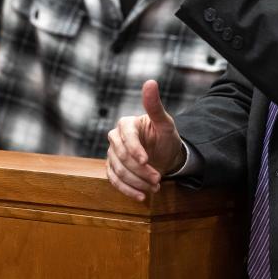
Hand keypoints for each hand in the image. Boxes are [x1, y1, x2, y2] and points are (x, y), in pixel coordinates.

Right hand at [106, 80, 185, 200]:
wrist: (164, 154)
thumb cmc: (164, 136)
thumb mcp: (165, 123)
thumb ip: (155, 105)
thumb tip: (150, 81)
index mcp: (126, 123)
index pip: (126, 137)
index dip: (135, 150)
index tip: (148, 161)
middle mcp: (115, 138)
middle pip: (121, 156)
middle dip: (140, 170)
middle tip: (158, 179)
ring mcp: (112, 154)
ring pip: (118, 170)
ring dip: (137, 182)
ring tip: (155, 188)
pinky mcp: (112, 168)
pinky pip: (114, 181)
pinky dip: (128, 190)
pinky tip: (142, 197)